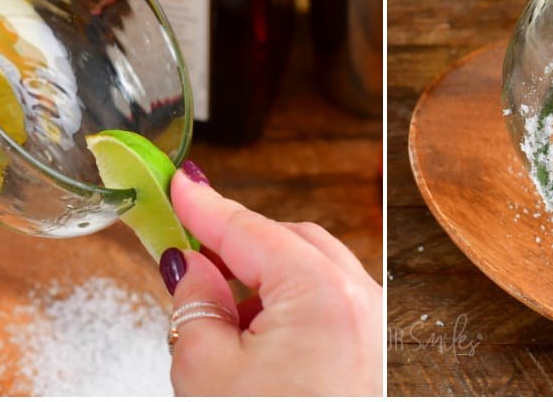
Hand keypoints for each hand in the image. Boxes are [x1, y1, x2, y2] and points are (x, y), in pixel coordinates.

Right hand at [161, 162, 381, 395]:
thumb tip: (188, 265)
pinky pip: (327, 302)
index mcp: (322, 295)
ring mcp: (372, 326)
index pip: (250, 231)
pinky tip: (253, 338)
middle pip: (286, 241)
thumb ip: (194, 303)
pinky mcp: (370, 351)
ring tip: (219, 315)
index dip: (205, 206)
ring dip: (261, 280)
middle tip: (187, 255)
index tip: (180, 183)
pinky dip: (287, 305)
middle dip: (236, 247)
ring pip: (308, 270)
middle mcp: (359, 301)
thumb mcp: (206, 369)